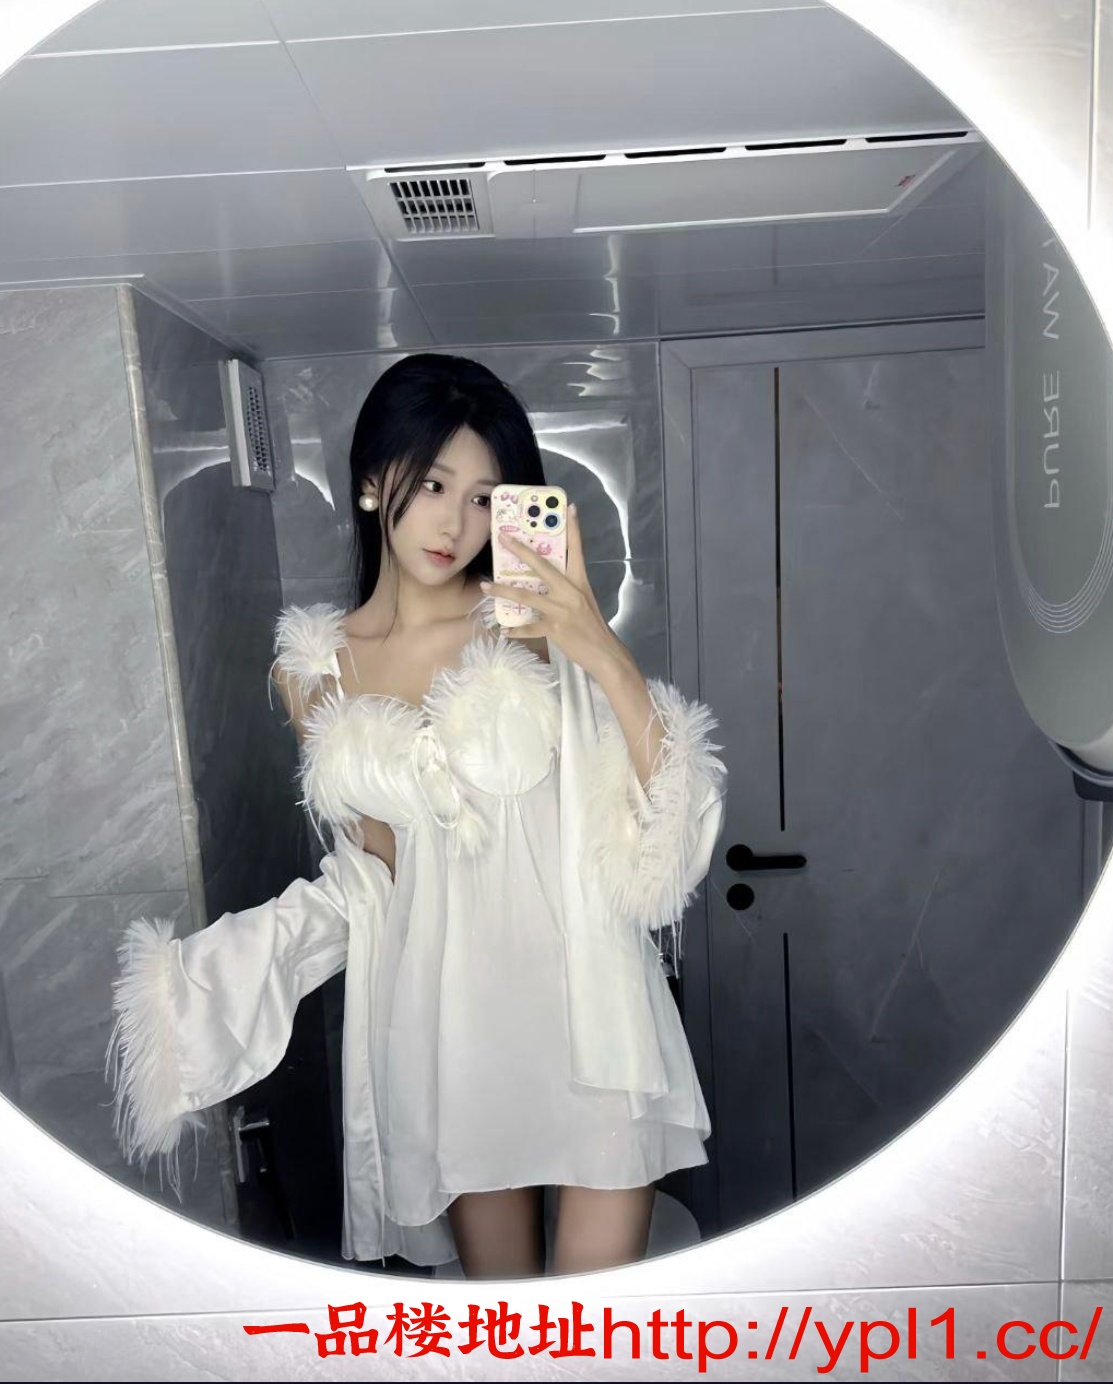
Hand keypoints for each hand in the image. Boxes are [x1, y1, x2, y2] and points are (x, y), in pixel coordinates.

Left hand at [480, 504, 630, 680]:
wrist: (605, 653)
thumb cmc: (593, 626)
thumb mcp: (584, 601)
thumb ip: (567, 588)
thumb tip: (546, 580)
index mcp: (580, 582)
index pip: (577, 550)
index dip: (573, 529)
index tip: (570, 507)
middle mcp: (570, 592)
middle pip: (542, 566)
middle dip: (521, 551)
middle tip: (503, 538)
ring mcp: (562, 610)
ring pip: (527, 596)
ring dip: (503, 590)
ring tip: (486, 586)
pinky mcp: (555, 629)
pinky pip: (530, 628)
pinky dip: (516, 630)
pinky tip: (504, 630)